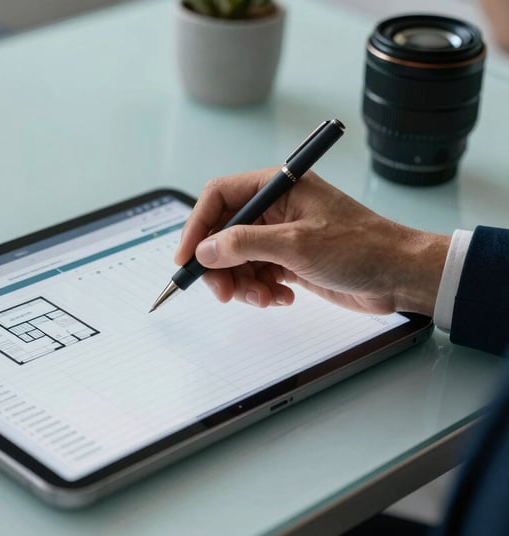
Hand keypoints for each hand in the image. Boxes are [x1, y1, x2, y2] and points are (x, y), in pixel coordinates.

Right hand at [174, 168, 449, 314]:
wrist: (399, 276)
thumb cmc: (360, 247)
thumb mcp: (297, 244)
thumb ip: (245, 244)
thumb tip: (205, 250)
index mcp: (276, 188)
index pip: (219, 197)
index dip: (197, 226)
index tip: (186, 258)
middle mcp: (275, 209)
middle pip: (223, 234)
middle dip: (220, 266)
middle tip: (224, 294)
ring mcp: (281, 236)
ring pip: (237, 260)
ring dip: (242, 284)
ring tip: (264, 297)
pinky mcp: (289, 261)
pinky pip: (256, 275)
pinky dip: (261, 290)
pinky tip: (282, 297)